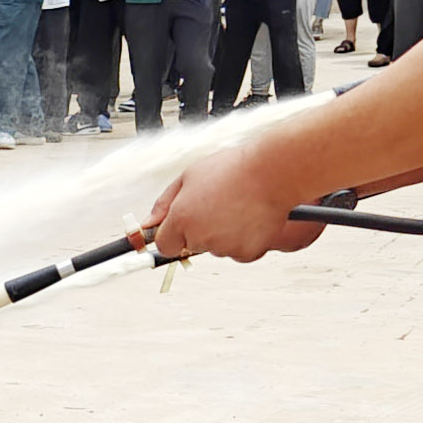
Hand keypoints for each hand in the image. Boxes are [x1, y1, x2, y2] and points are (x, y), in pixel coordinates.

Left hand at [145, 132, 326, 263]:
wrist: (273, 173)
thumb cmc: (234, 169)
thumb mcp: (189, 176)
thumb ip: (165, 203)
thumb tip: (149, 223)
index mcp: (182, 218)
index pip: (164, 245)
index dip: (172, 235)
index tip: (180, 227)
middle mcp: (201, 237)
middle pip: (190, 246)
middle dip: (199, 230)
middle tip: (218, 205)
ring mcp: (225, 247)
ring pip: (217, 248)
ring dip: (223, 234)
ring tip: (238, 206)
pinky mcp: (247, 253)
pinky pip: (239, 252)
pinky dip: (244, 240)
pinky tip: (251, 218)